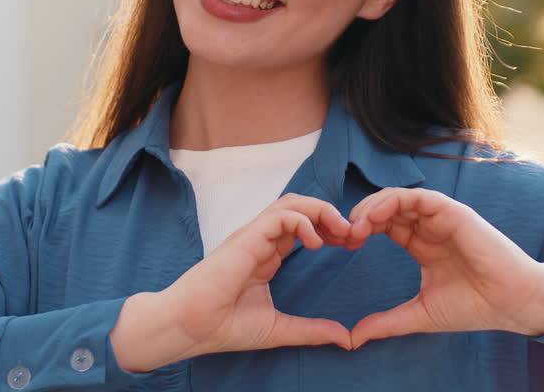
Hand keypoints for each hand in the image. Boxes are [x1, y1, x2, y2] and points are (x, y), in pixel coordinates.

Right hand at [110, 194, 352, 371]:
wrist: (190, 327)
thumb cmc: (224, 326)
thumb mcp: (279, 329)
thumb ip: (312, 330)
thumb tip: (346, 339)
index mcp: (267, 256)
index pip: (303, 227)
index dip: (329, 230)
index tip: (350, 245)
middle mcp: (261, 240)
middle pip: (300, 208)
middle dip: (330, 215)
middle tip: (352, 234)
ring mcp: (253, 236)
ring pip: (291, 203)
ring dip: (320, 211)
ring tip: (340, 231)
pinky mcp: (247, 237)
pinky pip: (279, 215)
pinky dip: (302, 220)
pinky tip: (314, 242)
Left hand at [344, 187, 543, 347]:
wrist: (510, 304)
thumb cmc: (473, 307)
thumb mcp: (420, 314)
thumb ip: (387, 322)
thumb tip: (353, 339)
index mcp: (422, 244)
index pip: (384, 225)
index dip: (360, 230)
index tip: (342, 246)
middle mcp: (430, 227)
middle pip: (386, 208)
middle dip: (360, 216)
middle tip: (343, 235)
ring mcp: (441, 217)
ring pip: (397, 198)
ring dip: (372, 207)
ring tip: (356, 226)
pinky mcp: (453, 212)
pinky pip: (418, 196)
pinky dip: (393, 201)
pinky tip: (376, 217)